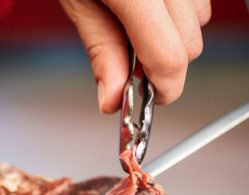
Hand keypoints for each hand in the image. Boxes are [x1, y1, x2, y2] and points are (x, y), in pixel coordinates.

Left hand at [59, 0, 210, 112]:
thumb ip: (100, 49)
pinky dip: (178, 11)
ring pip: (200, 21)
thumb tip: (111, 97)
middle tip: (132, 63)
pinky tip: (151, 5)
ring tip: (136, 23)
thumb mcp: (79, 2)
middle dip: (163, 66)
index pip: (168, 56)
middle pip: (190, 45)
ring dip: (172, 35)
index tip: (148, 100)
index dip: (161, 89)